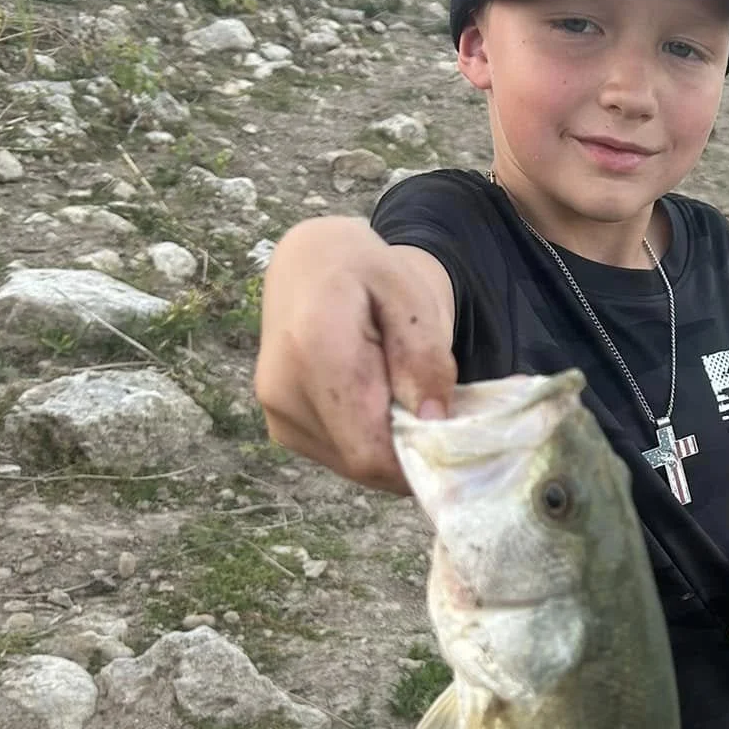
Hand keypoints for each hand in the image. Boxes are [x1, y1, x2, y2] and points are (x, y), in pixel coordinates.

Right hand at [255, 216, 457, 494]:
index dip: (416, 460)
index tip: (452, 438)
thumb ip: (424, 356)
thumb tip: (432, 420)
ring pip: (352, 465)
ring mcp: (276, 414)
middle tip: (433, 410)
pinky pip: (338, 456)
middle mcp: (283, 391)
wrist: (309, 263)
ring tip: (399, 393)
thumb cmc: (367, 272)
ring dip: (388, 446)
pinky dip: (368, 441)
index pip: (369, 449)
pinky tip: (375, 400)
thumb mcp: (411, 297)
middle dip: (407, 451)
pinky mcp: (281, 426)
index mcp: (315, 350)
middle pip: (363, 463)